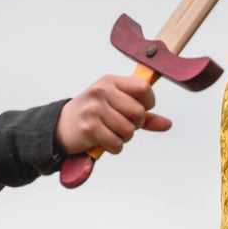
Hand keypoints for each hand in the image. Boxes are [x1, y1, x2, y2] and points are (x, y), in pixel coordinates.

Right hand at [54, 74, 171, 154]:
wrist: (60, 126)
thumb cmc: (92, 114)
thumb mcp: (116, 106)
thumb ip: (143, 114)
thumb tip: (167, 124)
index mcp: (110, 81)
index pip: (143, 88)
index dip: (148, 103)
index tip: (140, 110)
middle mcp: (101, 92)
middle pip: (138, 112)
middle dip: (135, 124)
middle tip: (124, 126)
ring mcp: (94, 109)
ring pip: (128, 129)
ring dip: (124, 138)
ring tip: (113, 134)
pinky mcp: (88, 128)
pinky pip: (116, 143)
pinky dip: (115, 147)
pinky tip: (106, 142)